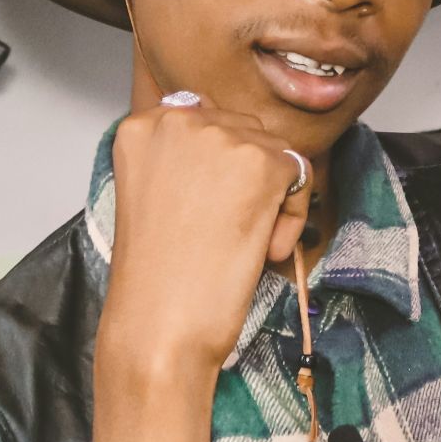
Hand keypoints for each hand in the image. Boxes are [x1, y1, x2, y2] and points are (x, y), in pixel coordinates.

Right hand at [97, 98, 312, 376]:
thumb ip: (183, 158)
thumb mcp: (154, 194)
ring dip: (272, 198)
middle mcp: (177, 120)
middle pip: (242, 130)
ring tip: (244, 244)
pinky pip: (299, 177)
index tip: (208, 208)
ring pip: (274, 153)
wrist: (159, 323)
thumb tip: (232, 145)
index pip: (202, 118)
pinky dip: (291, 217)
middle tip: (226, 230)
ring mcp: (219, 137)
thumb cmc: (155, 274)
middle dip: (247, 179)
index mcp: (141, 127)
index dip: (216, 167)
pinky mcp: (260, 163)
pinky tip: (262, 250)